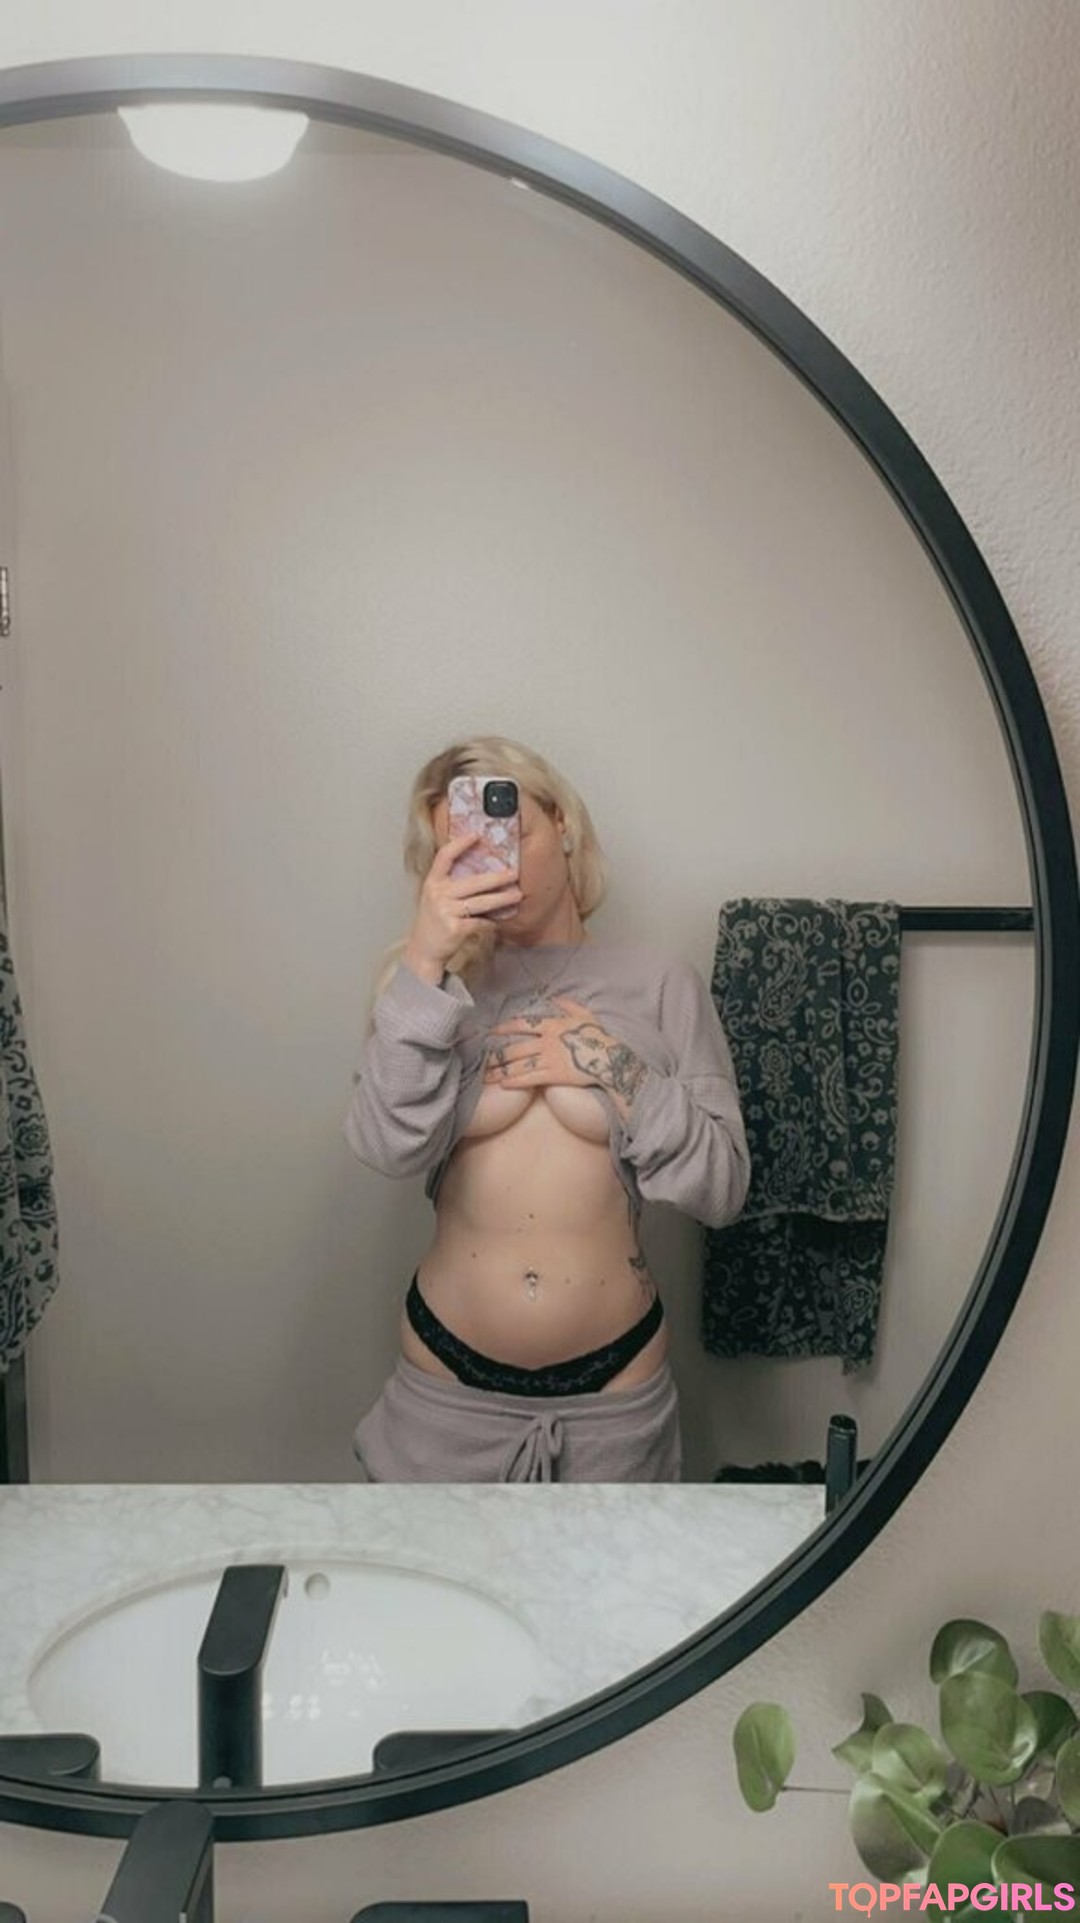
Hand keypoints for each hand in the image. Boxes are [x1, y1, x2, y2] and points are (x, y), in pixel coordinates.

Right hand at [403, 833, 522, 980]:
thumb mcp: (435, 896)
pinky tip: (497, 921)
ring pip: (481, 902)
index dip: (460, 844)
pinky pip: (480, 922)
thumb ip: (450, 883)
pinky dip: (490, 922)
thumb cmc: (434, 921)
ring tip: (517, 895)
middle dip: (496, 877)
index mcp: (432, 882)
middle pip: (472, 882)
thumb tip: (481, 870)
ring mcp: (446, 911)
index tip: (477, 835)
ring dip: (502, 899)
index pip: (444, 856)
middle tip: (513, 873)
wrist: (423, 950)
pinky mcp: (455, 928)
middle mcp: (437, 894)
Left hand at [484, 996, 648, 1113]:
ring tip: (487, 1077)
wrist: (611, 1058)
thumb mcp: (585, 1015)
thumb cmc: (600, 1037)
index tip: (491, 1032)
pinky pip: (530, 1078)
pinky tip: (504, 1085)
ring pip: (519, 1065)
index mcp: (553, 1025)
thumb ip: (568, 1005)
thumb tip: (554, 998)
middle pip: (515, 1048)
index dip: (504, 1029)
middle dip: (497, 1056)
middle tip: (483, 1061)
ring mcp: (549, 1059)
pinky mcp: (554, 1075)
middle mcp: (547, 1041)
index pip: (522, 1025)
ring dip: (501, 1071)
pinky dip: (515, 1082)